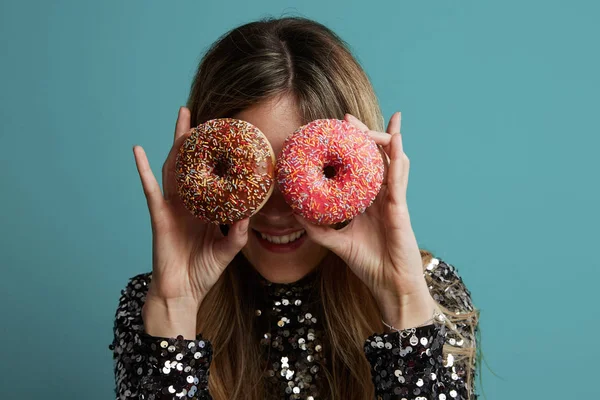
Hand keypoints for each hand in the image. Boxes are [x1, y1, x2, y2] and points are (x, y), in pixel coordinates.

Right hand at [133, 107, 248, 308]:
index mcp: (204, 208)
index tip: (227, 136)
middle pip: (191, 164)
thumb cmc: (202, 271)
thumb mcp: (226, 250)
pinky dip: (143, 170)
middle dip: (195, 139)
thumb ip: (237, 233)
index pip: (211, 176)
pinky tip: (138, 150)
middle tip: (201, 113)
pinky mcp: (159, 216)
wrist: (182, 293)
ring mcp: (172, 207)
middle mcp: (188, 203)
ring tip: (182, 117)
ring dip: (176, 142)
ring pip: (174, 168)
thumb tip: (249, 214)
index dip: (217, 157)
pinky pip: (150, 190)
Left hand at [294, 112, 436, 328]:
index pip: (360, 168)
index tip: (338, 130)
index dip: (351, 149)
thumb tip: (296, 214)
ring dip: (387, 140)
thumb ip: (319, 230)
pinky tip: (397, 142)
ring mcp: (393, 201)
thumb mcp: (338, 244)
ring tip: (385, 121)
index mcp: (368, 203)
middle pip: (376, 159)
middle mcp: (382, 198)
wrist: (390, 286)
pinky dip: (398, 160)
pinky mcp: (400, 209)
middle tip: (348, 118)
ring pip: (392, 163)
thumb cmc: (369, 265)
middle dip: (366, 136)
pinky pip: (399, 180)